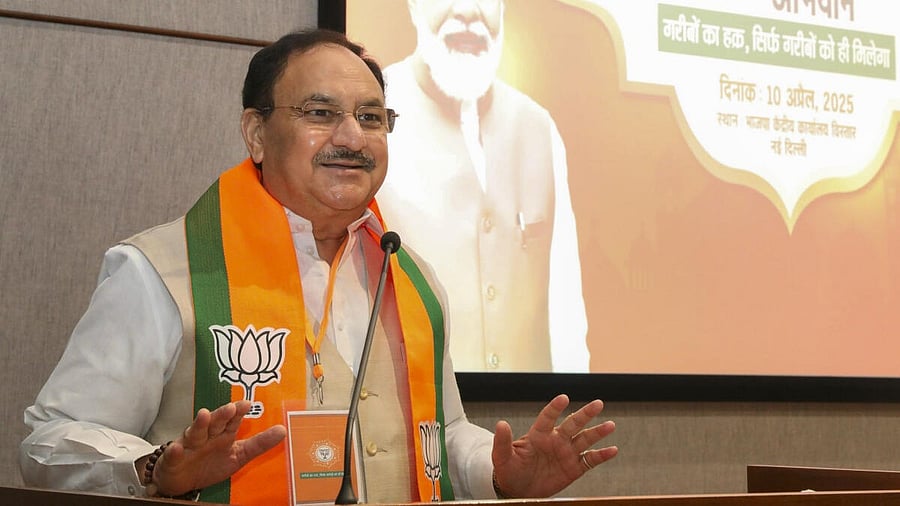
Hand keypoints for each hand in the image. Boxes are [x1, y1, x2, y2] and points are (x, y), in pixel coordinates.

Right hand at [150, 400, 286, 495]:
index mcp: (223, 434)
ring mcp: (189, 446)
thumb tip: (283, 430)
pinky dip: (174, 451)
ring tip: (204, 415)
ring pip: (194, 433)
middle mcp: (206, 435)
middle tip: (230, 408)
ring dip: (199, 424)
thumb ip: (259, 443)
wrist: (183, 480)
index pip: (232, 420)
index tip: (247, 404)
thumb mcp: (239, 455)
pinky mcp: (173, 459)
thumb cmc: (211, 463)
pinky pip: (173, 455)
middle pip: (214, 423)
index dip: (238, 412)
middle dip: (221, 414)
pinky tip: (177, 448)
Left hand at [491, 394, 616, 497]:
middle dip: (585, 414)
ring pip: (585, 439)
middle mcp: (556, 440)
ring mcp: (566, 453)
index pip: (548, 417)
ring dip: (598, 432)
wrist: (518, 489)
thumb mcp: (502, 456)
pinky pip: (590, 460)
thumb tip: (500, 424)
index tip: (563, 398)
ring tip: (610, 425)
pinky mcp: (574, 468)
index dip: (555, 408)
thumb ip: (503, 441)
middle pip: (573, 424)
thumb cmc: (509, 470)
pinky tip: (613, 450)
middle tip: (598, 403)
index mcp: (539, 435)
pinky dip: (602, 455)